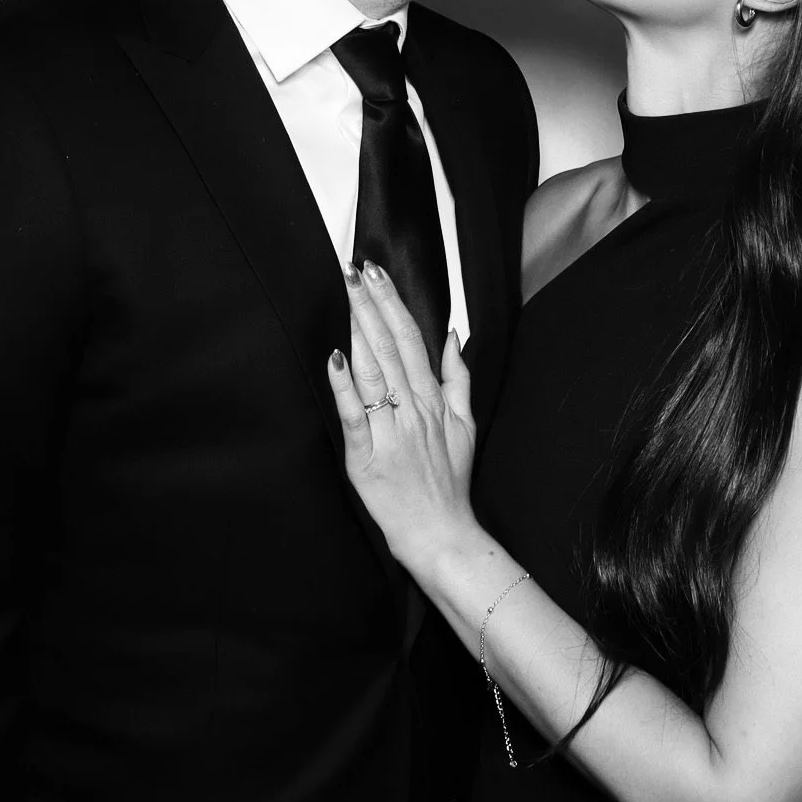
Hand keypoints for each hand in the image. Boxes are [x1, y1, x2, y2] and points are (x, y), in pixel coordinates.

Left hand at [328, 261, 479, 576]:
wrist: (441, 533)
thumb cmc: (449, 481)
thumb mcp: (466, 425)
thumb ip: (458, 378)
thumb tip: (453, 335)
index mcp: (433, 400)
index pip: (411, 339)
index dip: (392, 303)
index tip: (375, 272)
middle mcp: (413, 409)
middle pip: (390, 347)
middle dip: (371, 304)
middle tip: (353, 269)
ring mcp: (391, 432)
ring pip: (373, 373)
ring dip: (358, 331)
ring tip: (345, 296)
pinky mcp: (367, 457)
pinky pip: (355, 416)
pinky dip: (345, 386)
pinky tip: (336, 358)